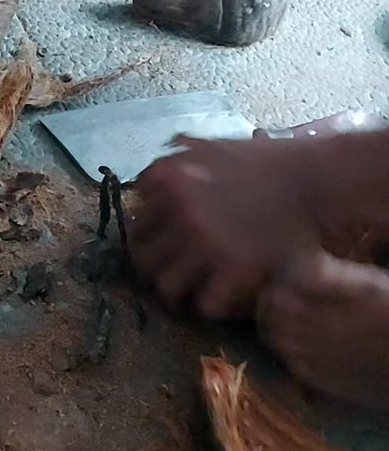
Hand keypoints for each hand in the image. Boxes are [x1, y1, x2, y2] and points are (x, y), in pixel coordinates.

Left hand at [128, 135, 323, 318]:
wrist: (315, 175)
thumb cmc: (267, 159)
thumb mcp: (210, 144)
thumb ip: (176, 156)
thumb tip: (152, 169)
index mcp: (168, 179)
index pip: (136, 216)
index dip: (146, 230)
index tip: (156, 238)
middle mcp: (179, 210)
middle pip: (140, 253)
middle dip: (150, 264)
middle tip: (163, 270)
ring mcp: (205, 241)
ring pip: (165, 283)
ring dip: (173, 291)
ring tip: (183, 292)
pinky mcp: (234, 266)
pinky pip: (206, 301)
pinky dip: (210, 305)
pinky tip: (216, 300)